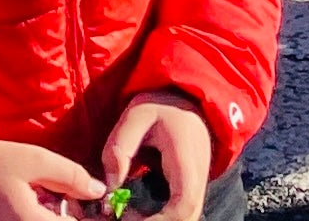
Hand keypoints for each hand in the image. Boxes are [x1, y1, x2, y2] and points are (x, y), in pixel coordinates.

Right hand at [0, 141, 103, 220]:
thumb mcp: (35, 160)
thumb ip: (70, 176)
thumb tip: (98, 191)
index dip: (83, 214)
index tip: (87, 200)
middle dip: (66, 214)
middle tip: (66, 196)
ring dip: (52, 215)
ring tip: (45, 197)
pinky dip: (38, 216)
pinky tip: (32, 203)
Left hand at [100, 94, 213, 220]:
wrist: (187, 99)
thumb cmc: (160, 105)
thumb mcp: (135, 115)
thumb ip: (120, 148)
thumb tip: (110, 188)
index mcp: (186, 156)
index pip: (184, 202)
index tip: (128, 218)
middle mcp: (198, 175)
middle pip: (187, 217)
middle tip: (120, 217)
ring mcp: (198, 184)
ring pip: (185, 217)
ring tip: (123, 215)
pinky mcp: (191, 189)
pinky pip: (179, 213)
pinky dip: (158, 218)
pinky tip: (132, 212)